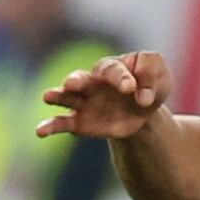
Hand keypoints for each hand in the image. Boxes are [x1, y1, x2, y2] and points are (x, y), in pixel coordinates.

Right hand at [36, 52, 172, 140]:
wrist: (144, 112)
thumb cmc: (150, 86)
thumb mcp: (160, 76)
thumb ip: (152, 75)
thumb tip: (142, 97)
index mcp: (113, 67)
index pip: (113, 70)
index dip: (121, 78)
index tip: (131, 89)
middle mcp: (93, 83)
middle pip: (81, 78)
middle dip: (76, 80)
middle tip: (71, 83)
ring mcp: (84, 102)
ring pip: (66, 97)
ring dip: (57, 96)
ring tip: (47, 96)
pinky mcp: (81, 122)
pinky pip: (62, 123)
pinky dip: (50, 126)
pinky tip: (40, 132)